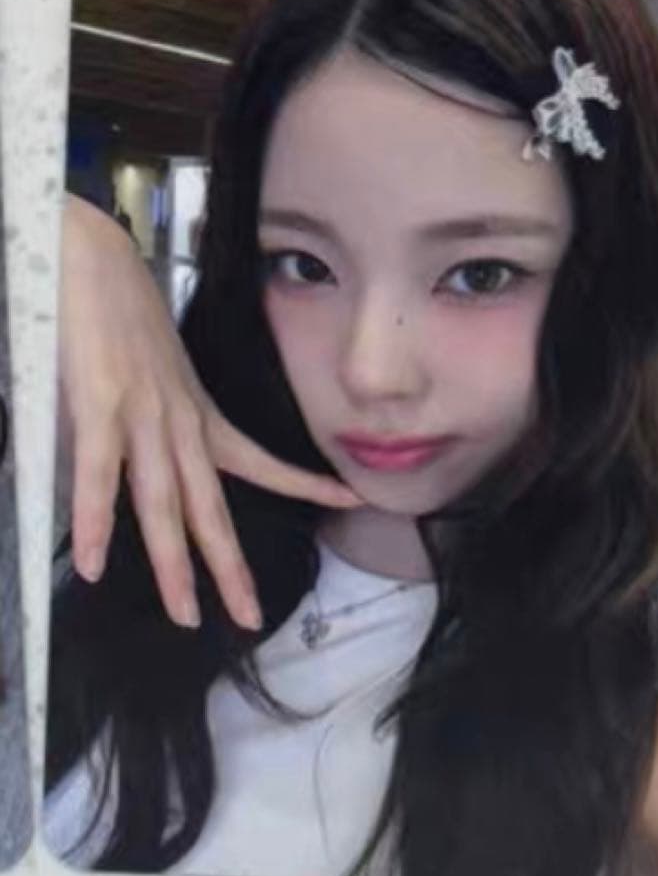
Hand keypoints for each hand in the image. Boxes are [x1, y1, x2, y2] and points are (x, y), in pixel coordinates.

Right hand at [58, 195, 362, 630]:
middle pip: (210, 507)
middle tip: (250, 617)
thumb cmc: (119, 314)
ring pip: (164, 503)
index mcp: (198, 414)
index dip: (304, 485)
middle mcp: (180, 422)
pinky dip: (96, 520)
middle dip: (230, 566)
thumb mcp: (153, 376)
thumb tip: (147, 463)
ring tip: (188, 615)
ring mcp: (143, 415)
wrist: (92, 258)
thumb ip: (154, 423)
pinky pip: (100, 473)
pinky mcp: (101, 404)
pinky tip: (93, 564)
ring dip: (175, 564)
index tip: (347, 503)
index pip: (261, 460)